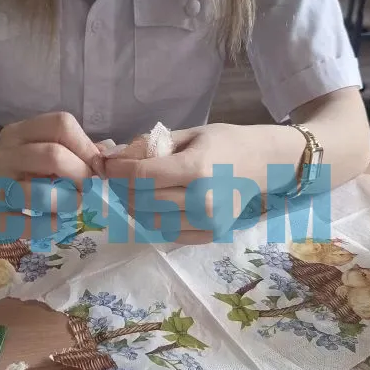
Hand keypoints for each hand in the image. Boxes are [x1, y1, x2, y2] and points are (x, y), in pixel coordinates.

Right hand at [0, 112, 103, 221]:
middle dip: (81, 176)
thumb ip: (67, 149)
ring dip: (68, 202)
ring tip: (71, 204)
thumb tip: (108, 156)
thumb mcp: (30, 149)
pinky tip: (54, 220)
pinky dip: (53, 225)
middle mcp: (1, 156)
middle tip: (86, 188)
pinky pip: (32, 226)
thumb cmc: (9, 170)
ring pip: (42, 194)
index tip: (96, 166)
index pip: (60, 124)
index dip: (86, 146)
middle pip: (53, 156)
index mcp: (16, 133)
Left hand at [104, 123, 259, 244]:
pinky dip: (154, 221)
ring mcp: (207, 222)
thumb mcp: (188, 134)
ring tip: (134, 192)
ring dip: (135, 207)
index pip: (141, 176)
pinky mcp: (210, 235)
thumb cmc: (224, 143)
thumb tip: (111, 158)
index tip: (107, 166)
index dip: (117, 172)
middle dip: (123, 189)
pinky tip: (154, 207)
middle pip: (143, 201)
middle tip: (119, 179)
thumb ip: (149, 146)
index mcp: (196, 169)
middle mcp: (202, 200)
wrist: (262, 164)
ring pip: (151, 222)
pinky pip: (169, 234)